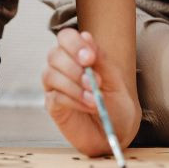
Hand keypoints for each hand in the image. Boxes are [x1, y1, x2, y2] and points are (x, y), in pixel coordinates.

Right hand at [42, 29, 135, 155]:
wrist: (118, 132)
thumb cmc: (116, 104)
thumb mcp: (115, 80)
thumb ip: (101, 59)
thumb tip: (86, 36)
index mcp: (78, 55)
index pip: (66, 37)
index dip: (74, 44)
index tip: (89, 58)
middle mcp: (63, 67)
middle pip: (54, 55)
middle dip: (74, 68)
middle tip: (94, 82)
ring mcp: (55, 86)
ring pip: (50, 74)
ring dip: (74, 85)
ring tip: (94, 98)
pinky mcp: (52, 105)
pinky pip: (55, 96)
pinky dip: (73, 100)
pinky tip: (89, 106)